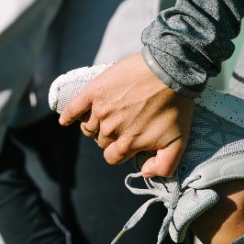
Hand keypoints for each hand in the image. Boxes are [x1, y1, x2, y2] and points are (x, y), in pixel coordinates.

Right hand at [59, 53, 194, 177]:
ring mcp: (101, 110)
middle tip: (124, 121)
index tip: (127, 140)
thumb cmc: (176, 105)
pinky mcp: (95, 92)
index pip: (112, 157)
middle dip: (110, 135)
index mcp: (128, 144)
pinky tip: (64, 120)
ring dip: (96, 123)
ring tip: (109, 111)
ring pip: (89, 126)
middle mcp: (111, 130)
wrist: (170, 70)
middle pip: (101, 141)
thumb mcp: (179, 142)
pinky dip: (68, 115)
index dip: (119, 151)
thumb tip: (145, 173)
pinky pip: (74, 108)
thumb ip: (163, 166)